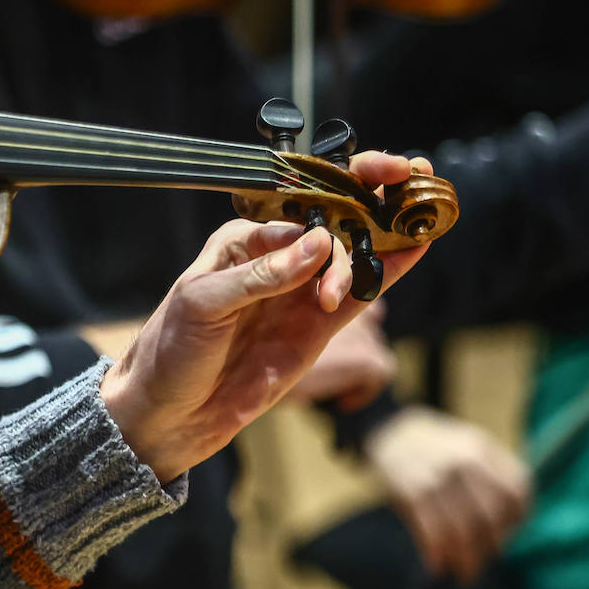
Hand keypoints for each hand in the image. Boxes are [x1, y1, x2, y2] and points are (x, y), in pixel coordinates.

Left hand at [100, 152, 430, 482]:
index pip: (298, 208)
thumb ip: (262, 276)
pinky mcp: (318, 327)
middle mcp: (278, 259)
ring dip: (385, 233)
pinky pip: (358, 295)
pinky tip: (416, 247)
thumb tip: (318, 244)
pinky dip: (388, 272)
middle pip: (333, 221)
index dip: (335, 194)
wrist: (173, 411)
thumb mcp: (205, 304)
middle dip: (371, 196)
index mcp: (245, 240)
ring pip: (353, 255)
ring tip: (413, 227)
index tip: (368, 184)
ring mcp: (301, 292)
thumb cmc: (174, 347)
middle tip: (406, 177)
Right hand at [364, 406, 531, 582]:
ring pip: (462, 531)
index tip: (507, 534)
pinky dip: (437, 554)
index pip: (516, 492)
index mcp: (481, 451)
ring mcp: (437, 478)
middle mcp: (462, 463)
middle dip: (490, 548)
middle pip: (490, 518)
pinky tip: (438, 565)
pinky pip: (433, 533)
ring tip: (464, 573)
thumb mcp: (470, 444)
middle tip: (484, 561)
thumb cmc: (436, 446)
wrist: (389, 430)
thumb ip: (495, 474)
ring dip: (466, 560)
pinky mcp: (413, 492)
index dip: (517, 519)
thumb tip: (513, 522)